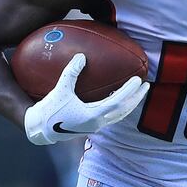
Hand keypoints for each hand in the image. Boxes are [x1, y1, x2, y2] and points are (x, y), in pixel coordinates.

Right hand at [24, 53, 149, 144]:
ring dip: (130, 103)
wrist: (39, 130)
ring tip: (137, 92)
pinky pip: (110, 115)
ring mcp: (94, 126)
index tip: (138, 80)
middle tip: (146, 86)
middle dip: (136, 99)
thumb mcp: (60, 89)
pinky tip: (118, 96)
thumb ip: (71, 72)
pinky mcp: (90, 125)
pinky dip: (118, 106)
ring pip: (118, 115)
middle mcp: (97, 123)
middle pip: (124, 111)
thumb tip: (82, 55)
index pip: (118, 102)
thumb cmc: (49, 110)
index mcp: (92, 116)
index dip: (129, 91)